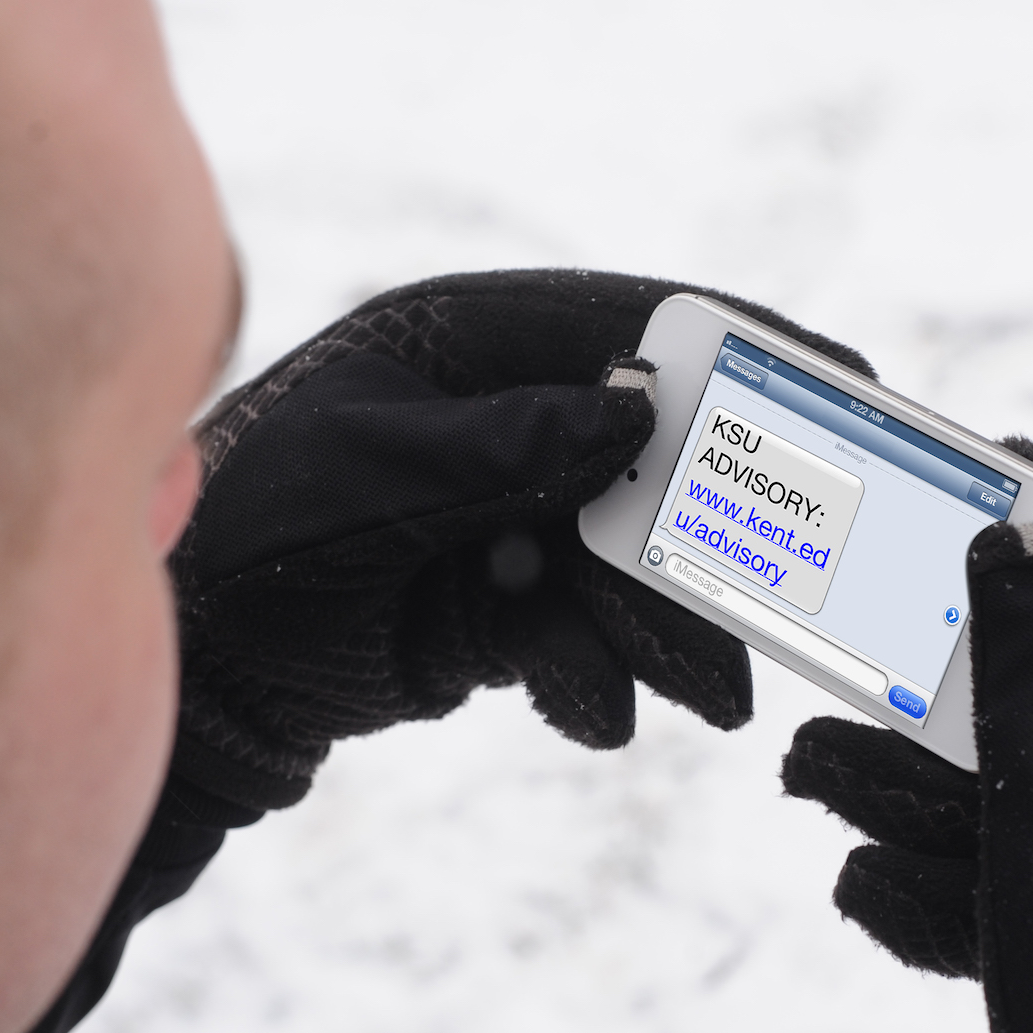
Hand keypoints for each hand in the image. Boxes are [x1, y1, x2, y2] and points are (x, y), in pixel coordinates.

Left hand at [171, 268, 877, 809]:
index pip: (627, 326)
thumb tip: (634, 413)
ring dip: (667, 628)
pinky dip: (594, 672)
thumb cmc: (244, 545)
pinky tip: (587, 707)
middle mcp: (492, 419)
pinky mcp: (495, 602)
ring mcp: (500, 513)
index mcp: (457, 345)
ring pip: (626, 558)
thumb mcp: (372, 486)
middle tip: (791, 595)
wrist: (187, 683)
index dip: (741, 351)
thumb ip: (504, 446)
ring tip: (708, 698)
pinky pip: (581, 631)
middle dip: (711, 536)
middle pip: (647, 457)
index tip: (846, 384)